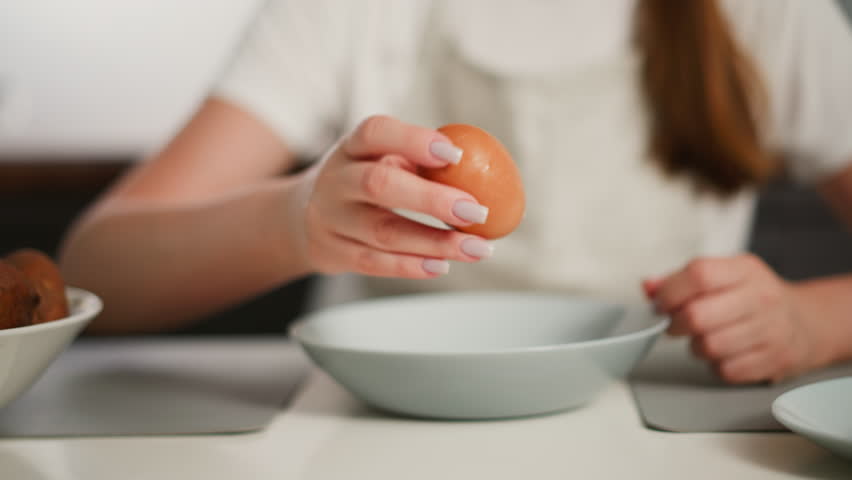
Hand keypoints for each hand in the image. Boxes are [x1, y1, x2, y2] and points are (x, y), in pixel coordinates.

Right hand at [291, 115, 494, 277]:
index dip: (414, 140)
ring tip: (477, 248)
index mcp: (351, 147)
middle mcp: (336, 180)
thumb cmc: (362, 182)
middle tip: (476, 211)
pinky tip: (443, 265)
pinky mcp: (334, 253)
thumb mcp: (378, 160)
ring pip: (383, 232)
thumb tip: (487, 171)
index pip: (376, 133)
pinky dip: (412, 266)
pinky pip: (375, 263)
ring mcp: (331, 219)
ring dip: (435, 242)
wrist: (301, 217)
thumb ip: (419, 162)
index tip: (455, 154)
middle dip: (432, 200)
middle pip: (379, 185)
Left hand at [643, 254, 826, 383]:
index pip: (699, 274)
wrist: (806, 322)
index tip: (660, 304)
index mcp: (744, 270)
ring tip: (704, 337)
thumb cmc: (753, 297)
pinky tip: (725, 353)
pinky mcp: (776, 359)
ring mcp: (772, 330)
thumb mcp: (723, 275)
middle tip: (676, 324)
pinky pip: (727, 370)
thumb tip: (649, 288)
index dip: (670, 292)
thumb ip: (681, 279)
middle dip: (676, 324)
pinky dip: (717, 365)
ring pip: (709, 346)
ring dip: (696, 346)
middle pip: (698, 315)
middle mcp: (762, 297)